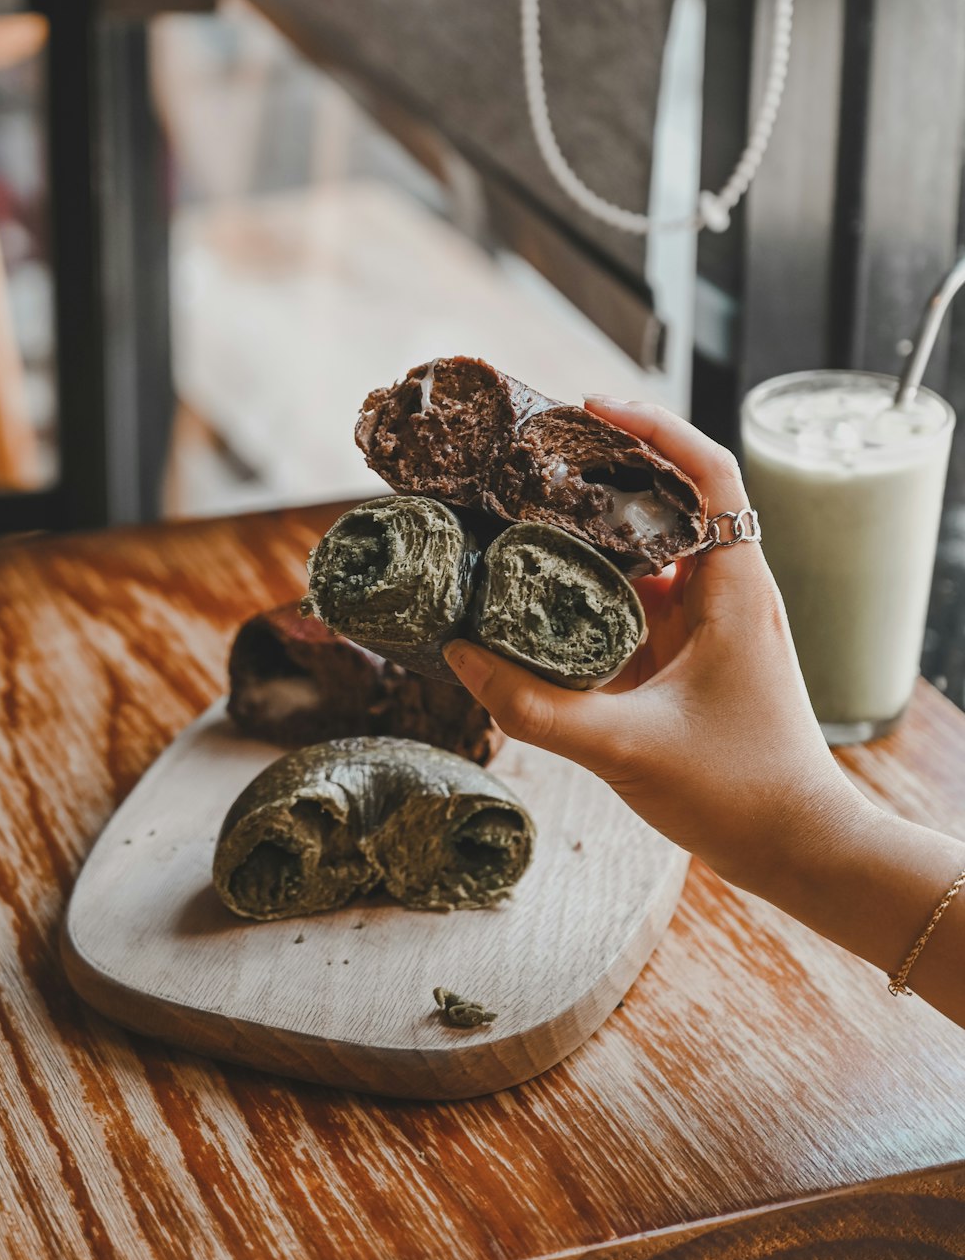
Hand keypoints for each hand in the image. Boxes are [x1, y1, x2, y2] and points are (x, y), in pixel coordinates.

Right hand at [445, 398, 864, 897]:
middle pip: (669, 500)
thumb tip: (457, 657)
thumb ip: (536, 707)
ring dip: (592, 533)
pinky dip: (593, 588)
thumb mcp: (625, 748)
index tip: (591, 408)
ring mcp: (708, 624)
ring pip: (647, 553)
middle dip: (603, 472)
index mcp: (734, 586)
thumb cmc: (739, 791)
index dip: (655, 427)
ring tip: (520, 514)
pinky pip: (637, 602)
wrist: (801, 851)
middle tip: (532, 458)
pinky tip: (540, 595)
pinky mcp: (690, 657)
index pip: (709, 471)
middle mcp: (725, 591)